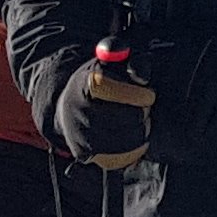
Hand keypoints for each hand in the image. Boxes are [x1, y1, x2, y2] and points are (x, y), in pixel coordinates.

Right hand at [57, 51, 154, 168]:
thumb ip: (127, 58)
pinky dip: (135, 149)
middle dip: (142, 112)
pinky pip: (122, 158)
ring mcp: (80, 135)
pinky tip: (134, 137)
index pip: (112, 89)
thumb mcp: (110, 63)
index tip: (148, 95)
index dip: (137, 94)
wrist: (68, 109)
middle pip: (126, 118)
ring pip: (128, 140)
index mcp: (84, 84)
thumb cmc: (98, 83)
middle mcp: (78, 111)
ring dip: (141, 130)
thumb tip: (141, 76)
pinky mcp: (85, 155)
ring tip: (138, 122)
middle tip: (143, 108)